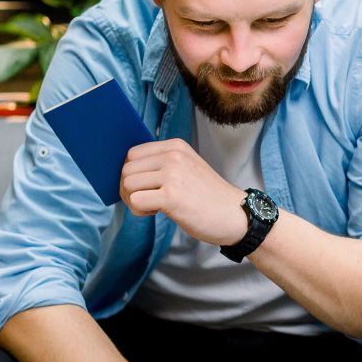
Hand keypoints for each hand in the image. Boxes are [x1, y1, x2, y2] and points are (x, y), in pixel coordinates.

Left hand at [120, 139, 248, 245]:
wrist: (235, 215)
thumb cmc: (208, 196)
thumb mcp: (188, 167)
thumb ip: (162, 163)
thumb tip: (126, 172)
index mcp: (176, 146)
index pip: (133, 153)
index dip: (132, 173)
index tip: (147, 186)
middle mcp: (173, 156)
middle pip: (127, 169)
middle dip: (129, 188)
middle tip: (147, 200)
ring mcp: (172, 175)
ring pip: (128, 185)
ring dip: (134, 200)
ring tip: (154, 206)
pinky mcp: (171, 197)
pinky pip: (135, 201)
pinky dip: (140, 210)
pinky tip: (157, 212)